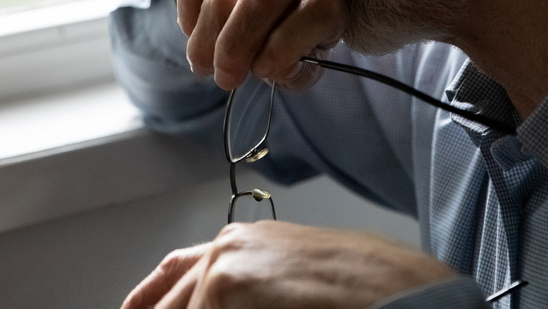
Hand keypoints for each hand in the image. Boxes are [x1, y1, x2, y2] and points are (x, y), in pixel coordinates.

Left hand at [120, 221, 456, 308]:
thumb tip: (239, 303)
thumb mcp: (297, 279)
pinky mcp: (225, 285)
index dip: (150, 297)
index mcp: (248, 244)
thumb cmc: (369, 287)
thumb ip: (257, 293)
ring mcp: (223, 265)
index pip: (177, 269)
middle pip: (171, 299)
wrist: (397, 289)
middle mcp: (229, 247)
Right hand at [175, 0, 346, 90]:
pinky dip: (187, 7)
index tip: (262, 72)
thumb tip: (262, 63)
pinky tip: (192, 27)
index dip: (285, 47)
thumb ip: (288, 71)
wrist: (271, 5)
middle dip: (233, 46)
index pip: (317, 9)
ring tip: (202, 60)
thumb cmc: (286, 41)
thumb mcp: (300, 64)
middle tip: (223, 77)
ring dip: (204, 36)